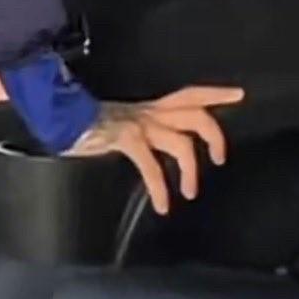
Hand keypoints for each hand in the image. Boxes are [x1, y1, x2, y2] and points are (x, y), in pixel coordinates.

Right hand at [64, 85, 245, 215]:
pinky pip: (153, 167)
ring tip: (190, 191)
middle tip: (220, 158)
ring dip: (191, 170)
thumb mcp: (118, 124)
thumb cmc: (83, 123)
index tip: (239, 94)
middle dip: (215, 135)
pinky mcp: (128, 139)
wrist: (59, 117)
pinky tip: (162, 204)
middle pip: (196, 115)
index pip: (189, 95)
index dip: (215, 94)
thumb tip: (149, 147)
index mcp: (149, 108)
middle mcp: (149, 113)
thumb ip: (136, 131)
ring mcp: (140, 124)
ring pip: (182, 142)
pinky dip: (160, 189)